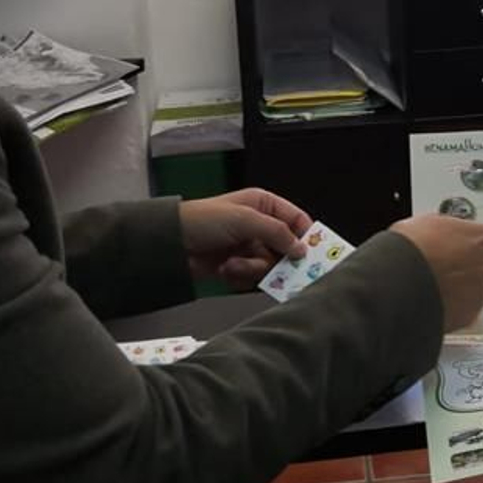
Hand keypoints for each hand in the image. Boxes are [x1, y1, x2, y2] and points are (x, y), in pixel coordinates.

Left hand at [179, 189, 312, 288]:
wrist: (171, 244)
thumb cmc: (204, 221)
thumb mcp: (245, 220)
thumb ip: (277, 233)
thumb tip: (301, 248)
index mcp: (263, 205)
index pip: (296, 219)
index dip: (305, 236)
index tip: (311, 254)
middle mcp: (258, 225)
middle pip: (285, 248)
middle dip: (276, 259)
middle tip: (274, 269)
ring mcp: (247, 247)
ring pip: (269, 265)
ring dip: (251, 268)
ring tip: (233, 264)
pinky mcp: (237, 266)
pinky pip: (252, 277)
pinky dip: (240, 276)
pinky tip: (224, 269)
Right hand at [390, 215, 482, 331]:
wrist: (398, 282)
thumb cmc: (410, 248)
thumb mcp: (427, 224)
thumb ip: (446, 232)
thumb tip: (440, 236)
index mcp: (478, 239)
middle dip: (470, 272)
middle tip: (445, 271)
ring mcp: (476, 295)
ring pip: (473, 295)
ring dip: (459, 292)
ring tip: (432, 289)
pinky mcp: (464, 318)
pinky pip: (460, 313)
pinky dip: (449, 310)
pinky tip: (430, 304)